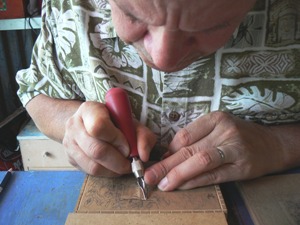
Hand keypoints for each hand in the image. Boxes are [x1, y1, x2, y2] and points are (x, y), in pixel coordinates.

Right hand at [63, 101, 155, 175]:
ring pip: (93, 165)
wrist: (89, 122)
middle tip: (129, 161)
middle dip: (118, 161)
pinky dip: (106, 173)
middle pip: (96, 150)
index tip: (128, 146)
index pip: (99, 126)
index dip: (116, 139)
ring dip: (114, 170)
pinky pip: (89, 172)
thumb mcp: (130, 121)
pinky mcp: (70, 158)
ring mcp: (69, 143)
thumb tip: (143, 155)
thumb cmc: (114, 121)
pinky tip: (113, 167)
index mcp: (89, 109)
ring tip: (123, 165)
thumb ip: (142, 135)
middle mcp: (74, 125)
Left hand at [144, 111, 283, 190]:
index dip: (169, 150)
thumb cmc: (238, 135)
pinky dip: (195, 181)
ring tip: (162, 184)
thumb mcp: (218, 128)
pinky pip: (213, 176)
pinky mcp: (242, 168)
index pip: (185, 135)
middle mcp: (225, 131)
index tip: (159, 160)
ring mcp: (234, 149)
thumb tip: (169, 153)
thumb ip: (196, 137)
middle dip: (166, 164)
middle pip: (189, 149)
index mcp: (216, 118)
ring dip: (178, 174)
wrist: (270, 144)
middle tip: (149, 176)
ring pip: (200, 161)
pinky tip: (182, 186)